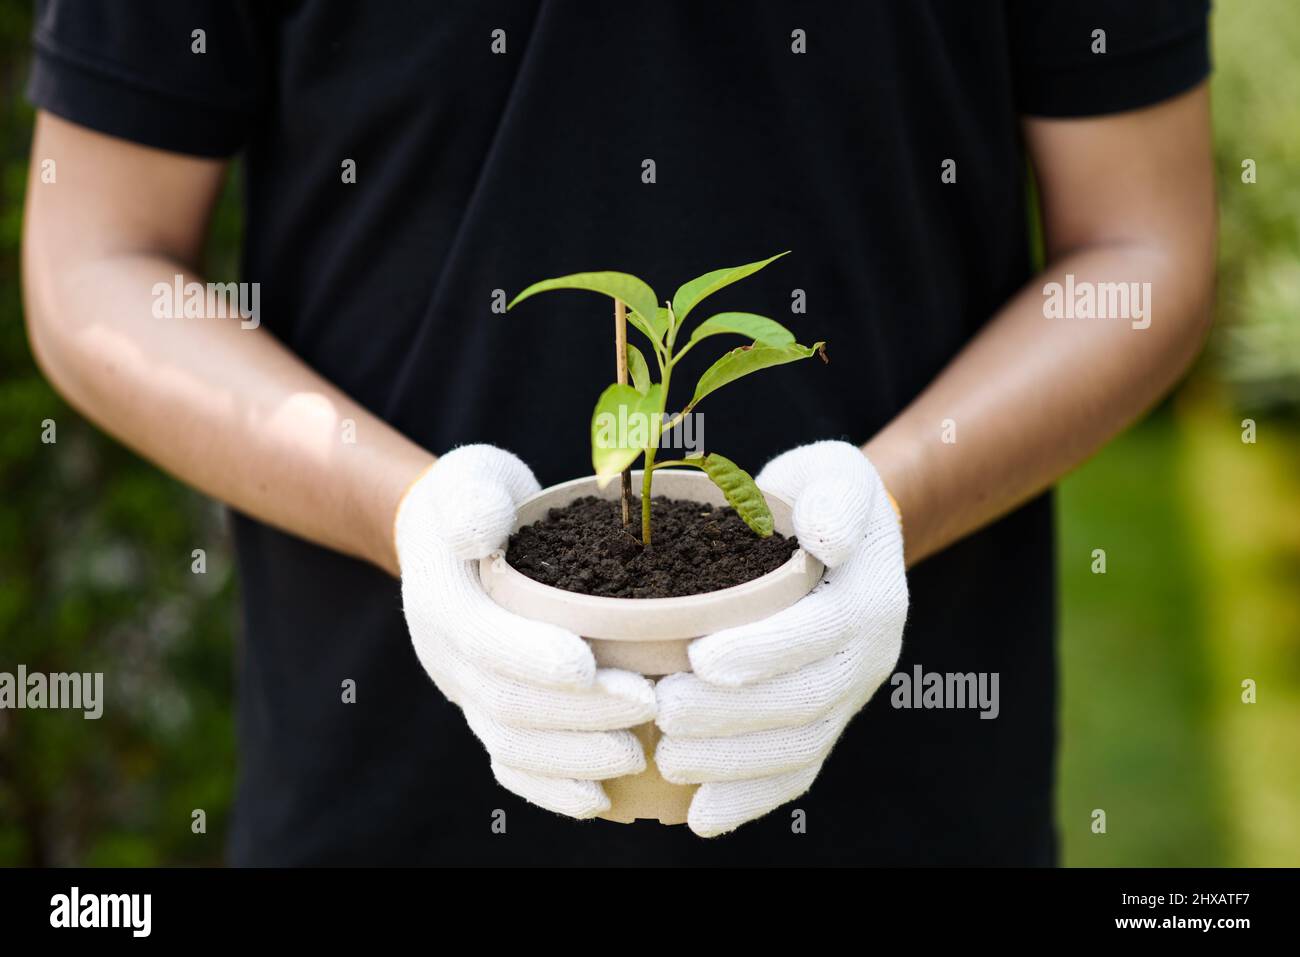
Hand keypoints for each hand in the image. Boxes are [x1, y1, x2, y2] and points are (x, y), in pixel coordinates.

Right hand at [395, 445, 655, 817]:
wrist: (448, 535)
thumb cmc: (477, 499)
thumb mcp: (470, 477)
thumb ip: (473, 498)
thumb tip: (480, 530)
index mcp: (442, 598)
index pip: (484, 639)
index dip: (534, 658)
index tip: (592, 666)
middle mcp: (447, 656)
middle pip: (505, 702)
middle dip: (576, 713)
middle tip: (649, 707)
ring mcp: (466, 692)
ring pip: (510, 745)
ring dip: (574, 757)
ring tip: (639, 753)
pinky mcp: (487, 713)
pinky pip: (512, 765)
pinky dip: (552, 789)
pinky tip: (601, 800)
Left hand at [654, 440, 907, 836]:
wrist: (841, 537)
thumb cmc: (819, 499)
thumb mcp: (836, 471)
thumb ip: (837, 494)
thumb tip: (828, 537)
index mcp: (870, 597)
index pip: (820, 632)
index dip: (765, 650)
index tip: (701, 658)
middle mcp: (869, 656)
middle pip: (805, 700)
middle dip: (733, 715)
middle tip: (663, 712)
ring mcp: (848, 697)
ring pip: (798, 747)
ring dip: (732, 763)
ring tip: (667, 757)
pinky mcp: (824, 724)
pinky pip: (795, 772)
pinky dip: (750, 800)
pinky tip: (701, 817)